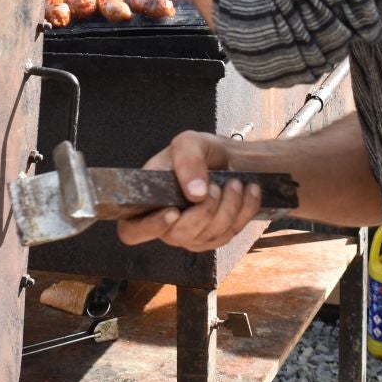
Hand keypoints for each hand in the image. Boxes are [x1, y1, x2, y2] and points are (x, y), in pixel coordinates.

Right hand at [116, 130, 262, 251]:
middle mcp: (165, 224)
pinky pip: (229, 235)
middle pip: (177, 236)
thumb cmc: (200, 151)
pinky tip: (248, 191)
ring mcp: (190, 235)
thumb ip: (187, 160)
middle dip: (203, 211)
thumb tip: (195, 193)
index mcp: (147, 201)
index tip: (173, 211)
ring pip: (207, 237)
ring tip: (235, 183)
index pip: (132, 230)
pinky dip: (244, 211)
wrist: (231, 159)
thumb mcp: (189, 142)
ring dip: (228, 207)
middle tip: (216, 186)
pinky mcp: (214, 238)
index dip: (150, 227)